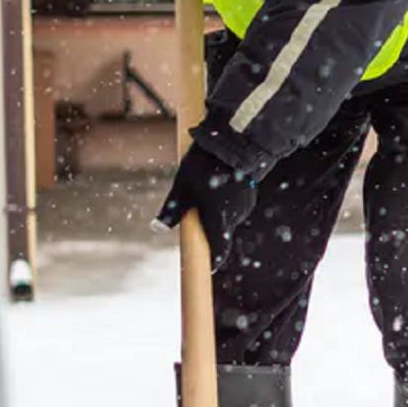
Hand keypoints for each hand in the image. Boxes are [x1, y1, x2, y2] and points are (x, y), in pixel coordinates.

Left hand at [151, 144, 256, 270]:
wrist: (235, 139)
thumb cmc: (205, 164)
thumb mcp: (182, 186)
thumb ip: (172, 210)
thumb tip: (157, 228)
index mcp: (219, 218)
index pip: (219, 249)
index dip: (214, 260)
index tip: (209, 268)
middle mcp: (236, 215)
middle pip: (221, 230)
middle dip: (208, 225)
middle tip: (195, 208)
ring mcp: (246, 204)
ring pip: (228, 216)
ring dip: (217, 210)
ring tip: (206, 186)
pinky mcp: (250, 192)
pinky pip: (236, 204)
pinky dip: (226, 200)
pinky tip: (219, 181)